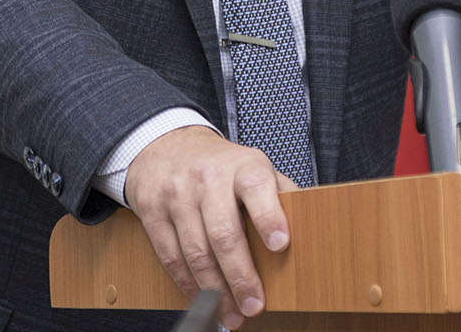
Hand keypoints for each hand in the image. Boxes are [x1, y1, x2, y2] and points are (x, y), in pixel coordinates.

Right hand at [124, 125, 296, 329]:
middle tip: (254, 305)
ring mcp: (177, 195)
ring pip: (196, 251)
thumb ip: (278, 194)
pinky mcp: (153, 212)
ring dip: (215, 291)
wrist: (166, 146)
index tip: (280, 244)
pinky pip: (171, 256)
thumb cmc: (221, 166)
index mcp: (242, 166)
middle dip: (241, 276)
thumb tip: (308, 229)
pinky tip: (204, 302)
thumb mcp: (253, 167)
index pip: (257, 188)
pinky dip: (188, 285)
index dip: (269, 217)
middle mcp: (208, 178)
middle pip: (224, 232)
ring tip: (231, 315)